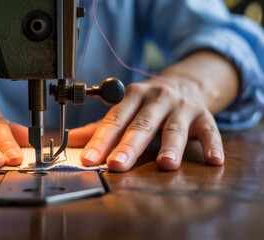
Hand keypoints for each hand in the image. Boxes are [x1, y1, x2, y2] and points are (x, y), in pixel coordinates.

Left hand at [74, 78, 223, 171]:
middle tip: (117, 165)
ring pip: (174, 128)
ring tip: (165, 164)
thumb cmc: (147, 103)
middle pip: (141, 124)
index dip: (100, 140)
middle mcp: (156, 99)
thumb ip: (100, 127)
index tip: (89, 159)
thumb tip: (71, 141)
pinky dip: (212, 145)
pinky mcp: (203, 116)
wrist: (184, 83)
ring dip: (171, 146)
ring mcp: (181, 106)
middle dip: (129, 146)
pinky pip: (209, 130)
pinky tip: (213, 160)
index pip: (114, 120)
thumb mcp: (124, 108)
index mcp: (132, 96)